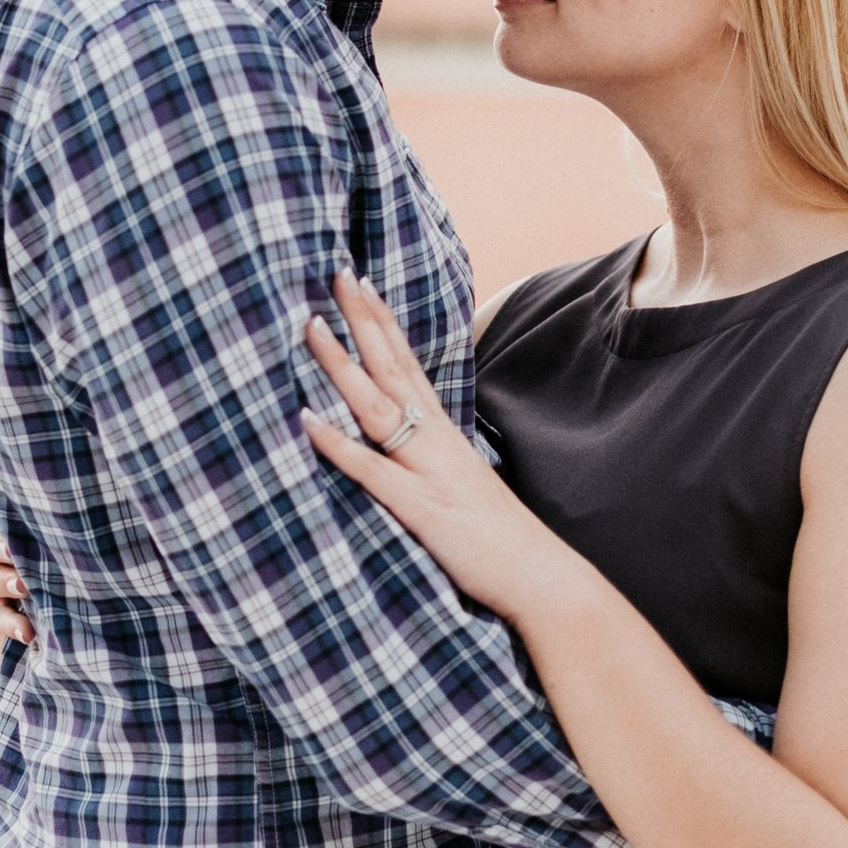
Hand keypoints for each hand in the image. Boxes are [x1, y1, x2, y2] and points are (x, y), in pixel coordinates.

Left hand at [302, 274, 584, 629]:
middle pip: (392, 367)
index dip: (382, 322)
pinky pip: (372, 470)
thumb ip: (431, 459)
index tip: (359, 282)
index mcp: (443, 434)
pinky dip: (339, 444)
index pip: (408, 364)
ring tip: (310, 326)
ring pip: (377, 406)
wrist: (540, 575)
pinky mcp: (421, 508)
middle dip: (361, 319)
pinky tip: (307, 419)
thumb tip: (403, 444)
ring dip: (342, 365)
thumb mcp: (460, 484)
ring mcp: (428, 470)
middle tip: (334, 273)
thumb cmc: (498, 538)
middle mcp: (435, 440)